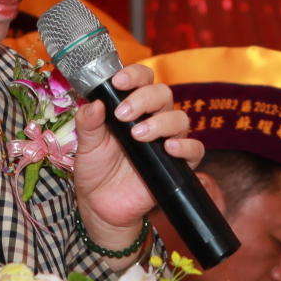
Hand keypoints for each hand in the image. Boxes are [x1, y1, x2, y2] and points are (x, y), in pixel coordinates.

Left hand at [70, 62, 204, 241]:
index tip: (118, 82)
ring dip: (161, 123)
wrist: (101, 206)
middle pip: (163, 94)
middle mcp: (152, 119)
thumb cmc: (95, 170)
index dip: (135, 75)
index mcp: (132, 108)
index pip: (143, 79)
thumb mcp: (86, 145)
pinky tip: (168, 148)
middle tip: (123, 115)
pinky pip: (195, 150)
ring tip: (138, 136)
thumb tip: (94, 102)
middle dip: (144, 99)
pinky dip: (186, 146)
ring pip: (179, 119)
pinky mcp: (176, 165)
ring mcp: (166, 141)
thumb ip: (88, 123)